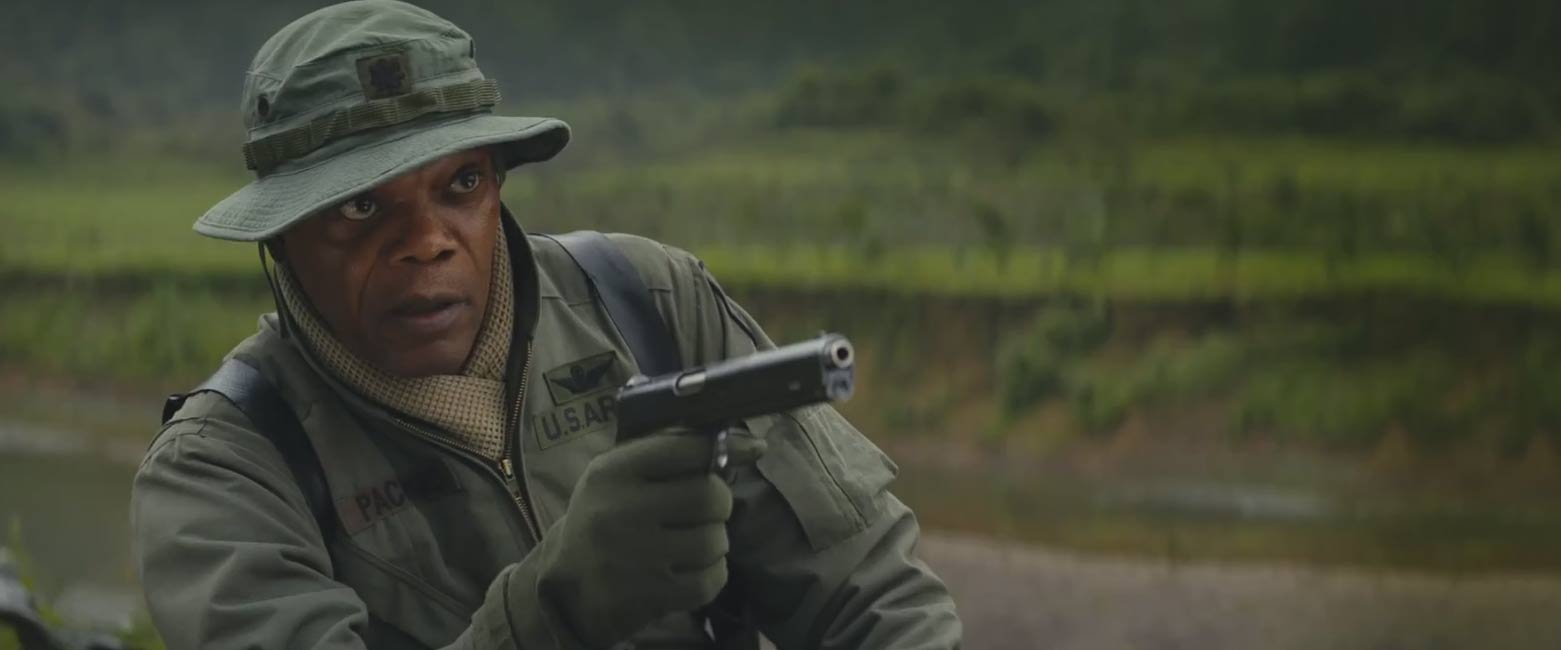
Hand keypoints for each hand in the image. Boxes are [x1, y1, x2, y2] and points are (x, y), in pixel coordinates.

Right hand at [534, 427, 764, 646]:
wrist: (567, 587)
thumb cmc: (606, 519)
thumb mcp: (619, 475)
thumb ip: (672, 452)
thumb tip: (751, 445)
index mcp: (613, 471)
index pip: (687, 447)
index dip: (723, 449)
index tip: (740, 454)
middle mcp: (622, 509)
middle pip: (709, 495)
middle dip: (719, 503)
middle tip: (705, 511)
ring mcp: (636, 556)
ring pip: (714, 539)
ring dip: (714, 542)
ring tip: (692, 543)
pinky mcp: (648, 595)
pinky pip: (710, 580)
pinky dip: (712, 575)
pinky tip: (692, 570)